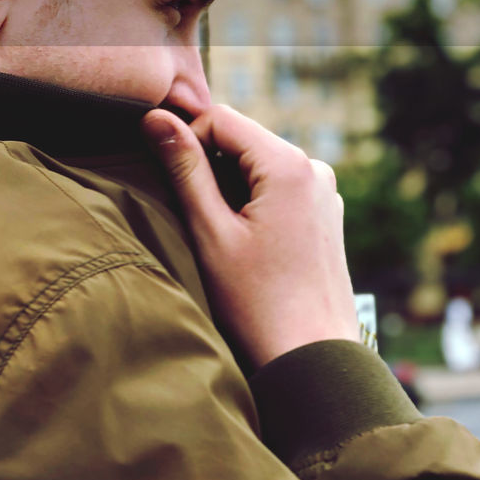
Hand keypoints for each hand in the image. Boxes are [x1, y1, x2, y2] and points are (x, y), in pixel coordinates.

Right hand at [143, 103, 360, 370]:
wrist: (313, 361)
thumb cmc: (257, 304)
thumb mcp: (210, 231)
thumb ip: (184, 169)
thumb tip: (155, 118)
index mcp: (289, 165)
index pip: (220, 118)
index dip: (185, 140)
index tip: (168, 181)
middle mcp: (314, 168)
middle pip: (241, 139)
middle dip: (209, 166)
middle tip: (194, 216)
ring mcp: (324, 192)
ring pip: (257, 163)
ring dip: (229, 186)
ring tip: (220, 236)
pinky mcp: (324, 215)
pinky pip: (278, 187)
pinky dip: (252, 201)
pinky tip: (246, 244)